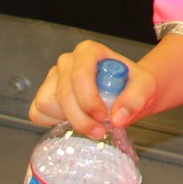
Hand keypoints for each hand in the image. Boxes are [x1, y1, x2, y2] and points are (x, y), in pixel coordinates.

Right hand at [29, 41, 159, 136]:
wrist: (129, 92)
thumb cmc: (134, 85)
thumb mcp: (145, 88)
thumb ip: (135, 99)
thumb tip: (117, 118)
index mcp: (89, 52)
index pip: (80, 74)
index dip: (88, 99)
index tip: (103, 117)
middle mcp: (67, 61)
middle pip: (63, 93)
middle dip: (80, 117)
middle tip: (99, 131)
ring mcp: (53, 78)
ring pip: (46, 103)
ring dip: (68, 120)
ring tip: (89, 124)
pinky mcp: (46, 95)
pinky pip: (37, 112)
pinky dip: (52, 123)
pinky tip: (73, 123)